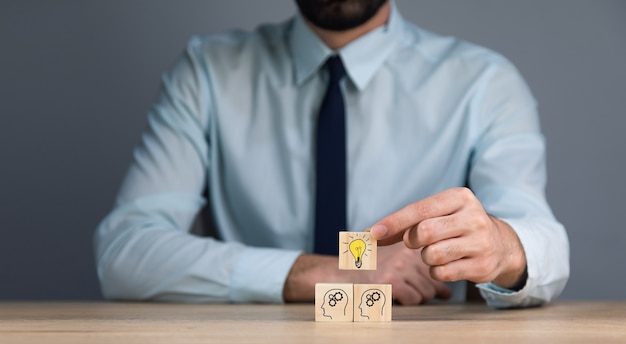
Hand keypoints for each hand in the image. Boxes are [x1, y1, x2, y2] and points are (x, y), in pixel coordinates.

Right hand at [283, 242, 450, 304]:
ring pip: (427, 291)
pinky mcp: (391, 280)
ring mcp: (399, 265)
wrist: (339, 274)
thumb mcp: (394, 259)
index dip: (436, 275)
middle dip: (427, 289)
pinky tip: (393, 295)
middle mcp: (407, 250)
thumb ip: (419, 269)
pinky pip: (414, 299)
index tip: (432, 282)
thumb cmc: (368, 270)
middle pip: (435, 278)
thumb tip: (447, 292)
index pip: (439, 260)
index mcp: (409, 242)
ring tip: (400, 290)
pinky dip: (406, 301)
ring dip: (417, 296)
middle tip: (409, 287)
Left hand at [369, 187, 526, 288]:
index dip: (394, 222)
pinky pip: (443, 273)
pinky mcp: (482, 265)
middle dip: (412, 241)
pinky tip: (448, 264)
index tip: (373, 233)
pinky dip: (437, 272)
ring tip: (437, 253)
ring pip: (432, 255)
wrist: (500, 245)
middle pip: (424, 232)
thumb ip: (407, 222)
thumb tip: (371, 234)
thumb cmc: (457, 227)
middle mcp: (473, 216)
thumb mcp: (438, 214)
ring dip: (426, 258)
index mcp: (459, 197)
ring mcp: (480, 242)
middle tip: (416, 242)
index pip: (420, 209)